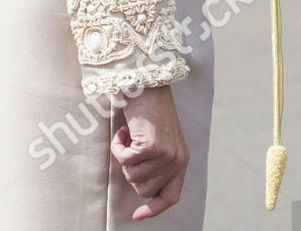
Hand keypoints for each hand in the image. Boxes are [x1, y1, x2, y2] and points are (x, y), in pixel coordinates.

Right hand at [112, 84, 189, 219]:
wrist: (149, 84)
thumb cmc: (151, 112)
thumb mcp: (161, 141)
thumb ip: (158, 166)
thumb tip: (144, 194)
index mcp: (182, 159)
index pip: (171, 196)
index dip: (154, 209)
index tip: (137, 216)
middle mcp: (177, 159)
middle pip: (143, 189)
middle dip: (132, 171)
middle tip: (134, 147)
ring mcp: (166, 154)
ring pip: (131, 176)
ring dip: (124, 157)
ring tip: (132, 135)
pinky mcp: (152, 147)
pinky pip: (124, 161)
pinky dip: (118, 147)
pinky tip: (125, 130)